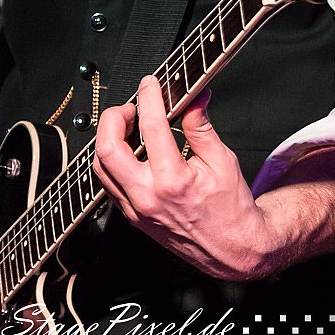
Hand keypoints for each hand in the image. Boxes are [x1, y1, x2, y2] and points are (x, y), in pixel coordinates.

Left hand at [93, 75, 276, 280]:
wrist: (233, 250)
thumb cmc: (232, 210)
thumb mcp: (223, 161)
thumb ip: (201, 126)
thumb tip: (194, 98)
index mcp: (173, 181)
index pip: (150, 126)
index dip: (149, 97)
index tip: (151, 84)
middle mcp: (148, 197)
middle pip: (107, 148)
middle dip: (114, 118)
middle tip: (131, 107)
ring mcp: (136, 210)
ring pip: (101, 167)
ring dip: (109, 139)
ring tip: (129, 126)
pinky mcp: (133, 217)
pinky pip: (109, 184)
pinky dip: (113, 161)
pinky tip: (129, 151)